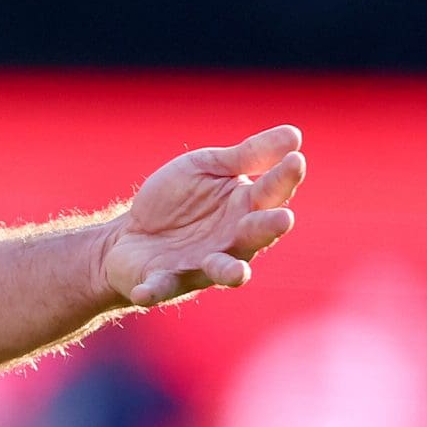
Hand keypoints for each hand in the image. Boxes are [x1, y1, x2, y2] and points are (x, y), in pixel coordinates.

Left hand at [102, 124, 305, 308]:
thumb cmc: (178, 200)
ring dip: (230, 271)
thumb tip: (295, 134)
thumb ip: (247, 156)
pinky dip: (153, 291)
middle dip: (268, 228)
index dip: (284, 178)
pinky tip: (141, 292)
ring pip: (222, 271)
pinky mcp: (164, 281)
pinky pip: (161, 288)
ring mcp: (200, 265)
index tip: (296, 159)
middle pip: (255, 235)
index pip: (271, 193)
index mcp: (244, 209)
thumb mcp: (207, 168)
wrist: (130, 233)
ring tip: (238, 272)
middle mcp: (232, 242)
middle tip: (282, 218)